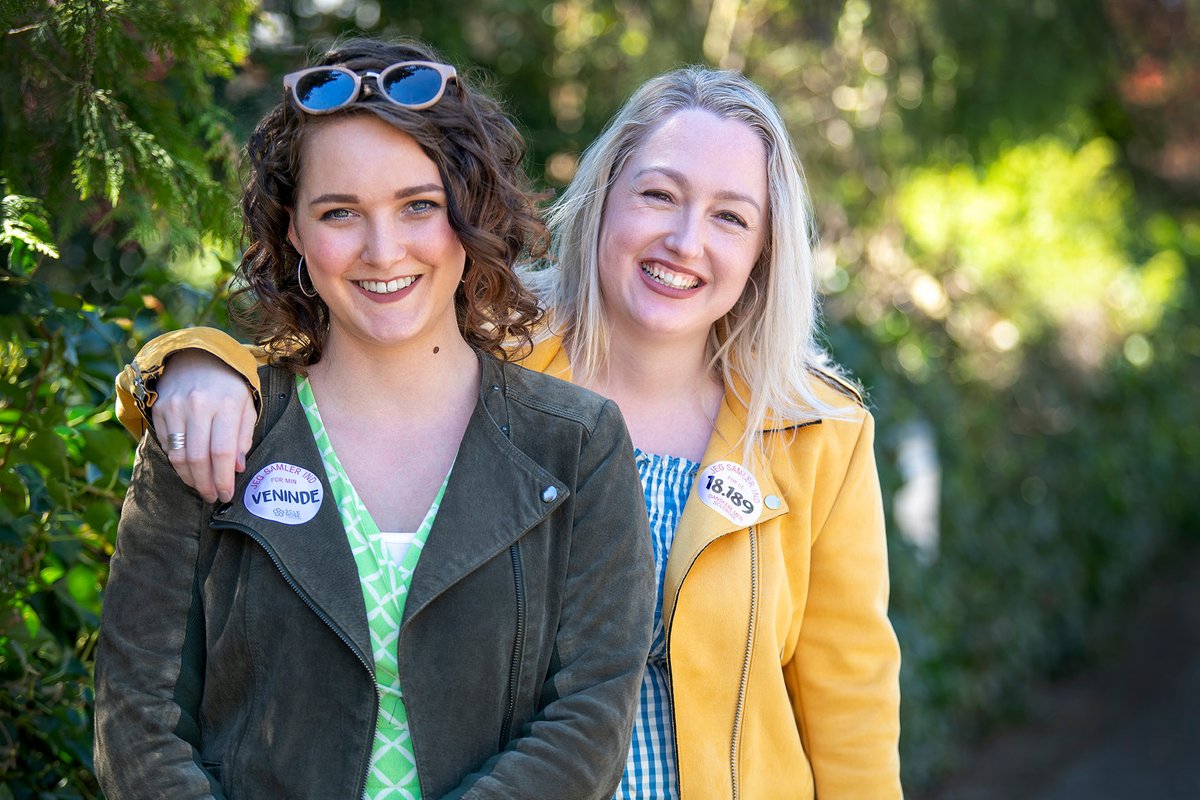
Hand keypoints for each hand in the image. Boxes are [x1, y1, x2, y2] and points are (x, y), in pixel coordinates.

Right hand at [150, 349, 255, 503]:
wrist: (196, 358)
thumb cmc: (228, 387)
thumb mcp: (246, 407)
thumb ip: (243, 437)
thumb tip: (236, 468)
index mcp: (226, 404)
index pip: (222, 452)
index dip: (223, 479)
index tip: (226, 495)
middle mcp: (198, 405)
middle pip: (197, 458)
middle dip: (205, 484)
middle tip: (212, 496)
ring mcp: (175, 407)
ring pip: (178, 455)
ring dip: (189, 478)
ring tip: (200, 486)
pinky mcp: (158, 409)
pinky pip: (166, 445)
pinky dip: (177, 462)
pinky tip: (188, 468)